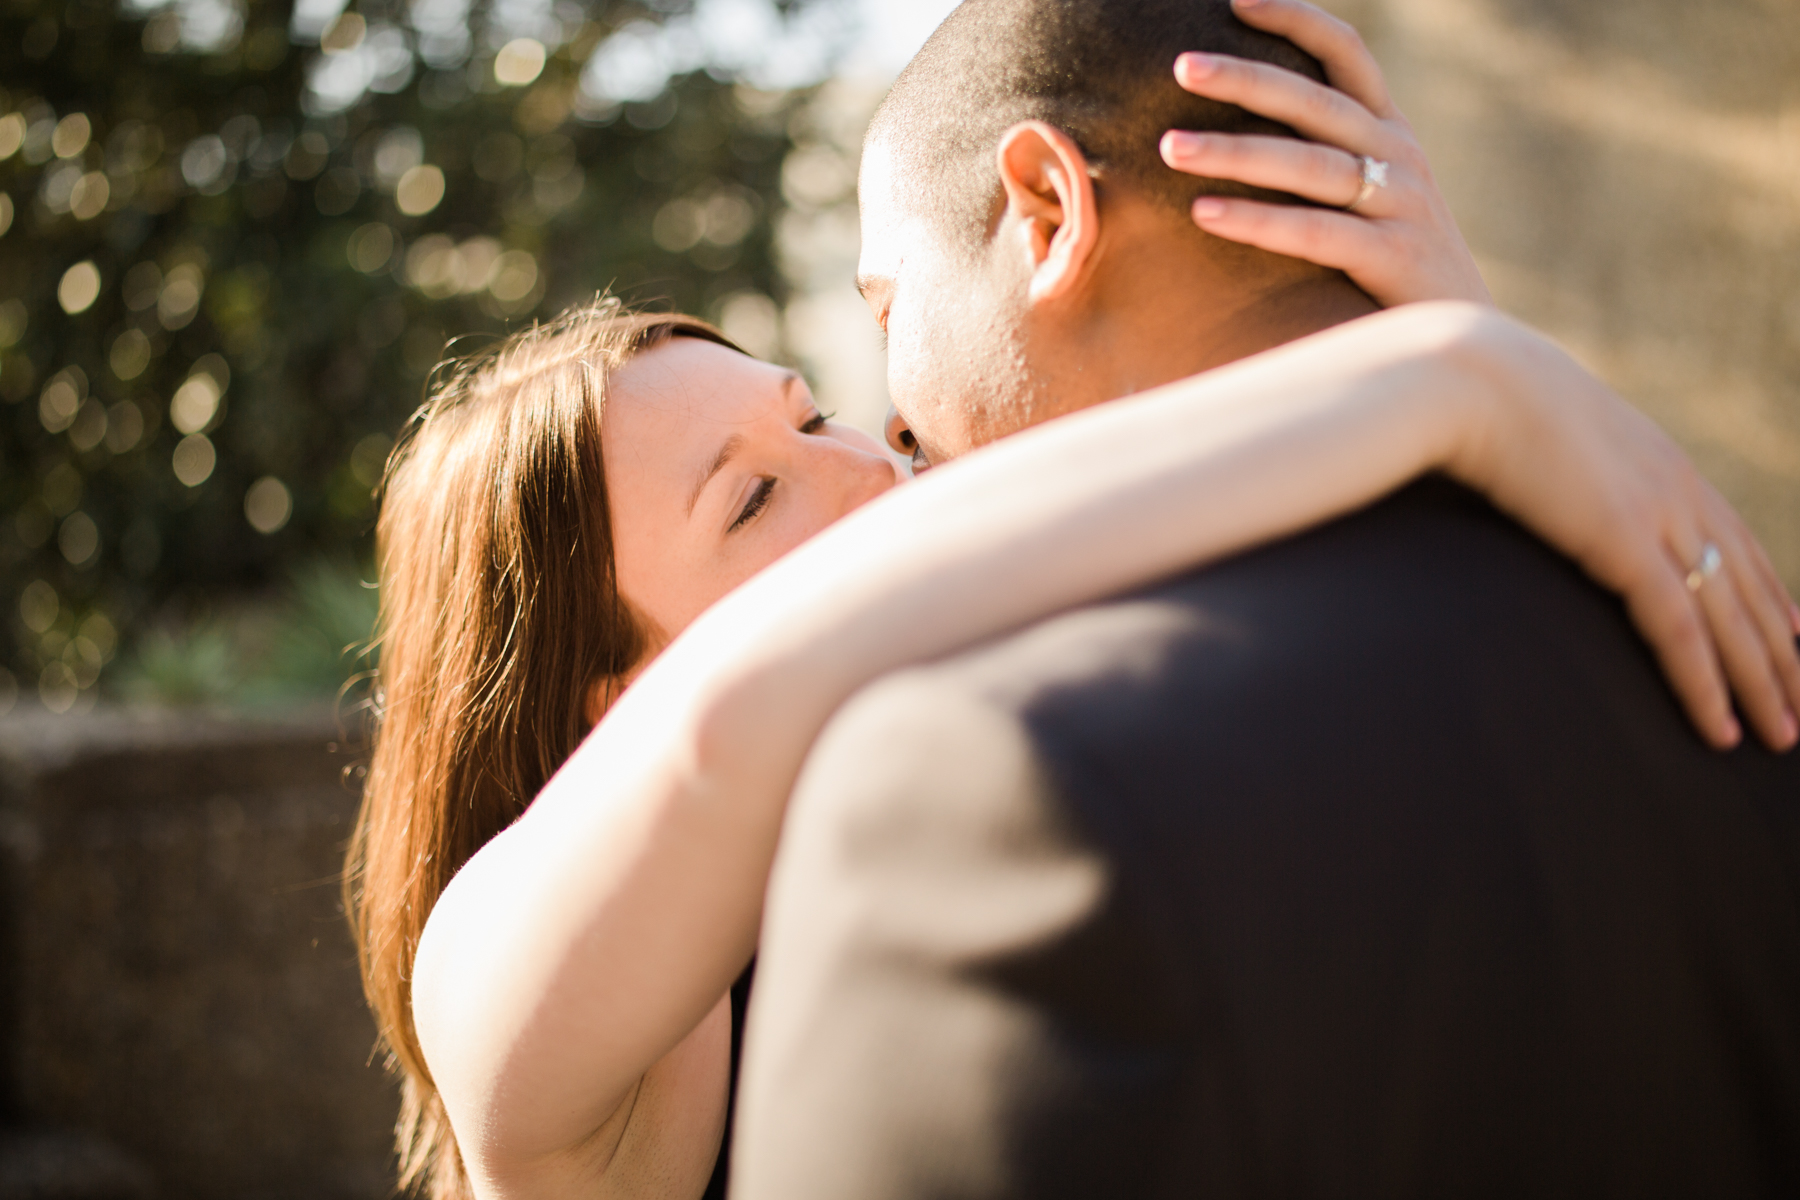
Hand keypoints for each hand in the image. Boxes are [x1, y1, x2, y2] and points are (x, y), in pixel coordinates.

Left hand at [1159, 0, 1491, 307]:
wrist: (1467, 341)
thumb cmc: (1395, 271)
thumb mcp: (1368, 201)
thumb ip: (1319, 164)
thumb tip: (1238, 139)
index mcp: (1389, 132)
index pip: (1345, 54)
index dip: (1297, 18)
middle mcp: (1399, 157)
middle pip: (1315, 102)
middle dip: (1247, 78)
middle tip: (1181, 65)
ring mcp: (1401, 206)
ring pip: (1310, 165)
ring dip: (1236, 152)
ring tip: (1169, 148)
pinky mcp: (1395, 259)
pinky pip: (1316, 232)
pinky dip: (1258, 221)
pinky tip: (1203, 213)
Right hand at [1458, 317, 1799, 750]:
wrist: (1459, 373)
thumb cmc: (1469, 392)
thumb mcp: (1529, 422)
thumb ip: (1546, 450)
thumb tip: (1515, 462)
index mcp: (1654, 457)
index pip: (1731, 536)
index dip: (1766, 588)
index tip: (1794, 629)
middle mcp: (1674, 487)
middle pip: (1748, 583)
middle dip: (1782, 649)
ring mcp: (1656, 514)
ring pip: (1732, 618)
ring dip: (1764, 682)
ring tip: (1783, 736)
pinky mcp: (1625, 545)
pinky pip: (1681, 632)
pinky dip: (1706, 685)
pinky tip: (1722, 730)